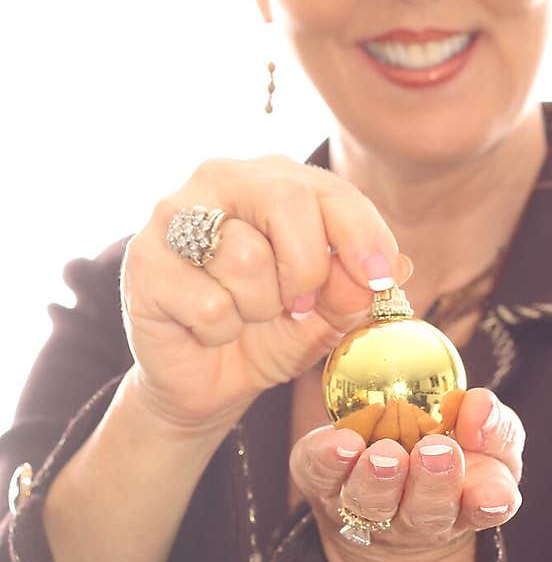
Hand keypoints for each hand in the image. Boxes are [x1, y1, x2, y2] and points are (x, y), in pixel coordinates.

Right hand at [120, 155, 411, 432]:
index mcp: (274, 179)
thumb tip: (398, 268)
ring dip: (259, 307)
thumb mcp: (327, 314)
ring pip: (246, 256)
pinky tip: (207, 328)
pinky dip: (220, 331)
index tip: (380, 278)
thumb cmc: (268, 331)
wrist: (205, 382)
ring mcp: (174, 216)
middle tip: (300, 306)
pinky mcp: (144, 261)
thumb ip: (356, 289)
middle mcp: (221, 180)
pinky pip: (209, 302)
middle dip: (308, 268)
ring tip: (244, 315)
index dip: (363, 234)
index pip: (330, 189)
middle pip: (287, 200)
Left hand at [290, 387, 524, 561]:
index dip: (491, 500)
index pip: (489, 506)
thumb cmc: (449, 455)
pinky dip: (328, 461)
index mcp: (469, 503)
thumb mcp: (487, 442)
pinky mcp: (324, 487)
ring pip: (373, 505)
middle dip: (432, 485)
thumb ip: (495, 425)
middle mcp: (419, 518)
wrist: (386, 499)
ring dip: (379, 480)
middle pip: (427, 513)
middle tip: (435, 453)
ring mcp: (369, 510)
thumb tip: (480, 403)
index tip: (489, 490)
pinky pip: (321, 477)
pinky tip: (337, 442)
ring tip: (385, 454)